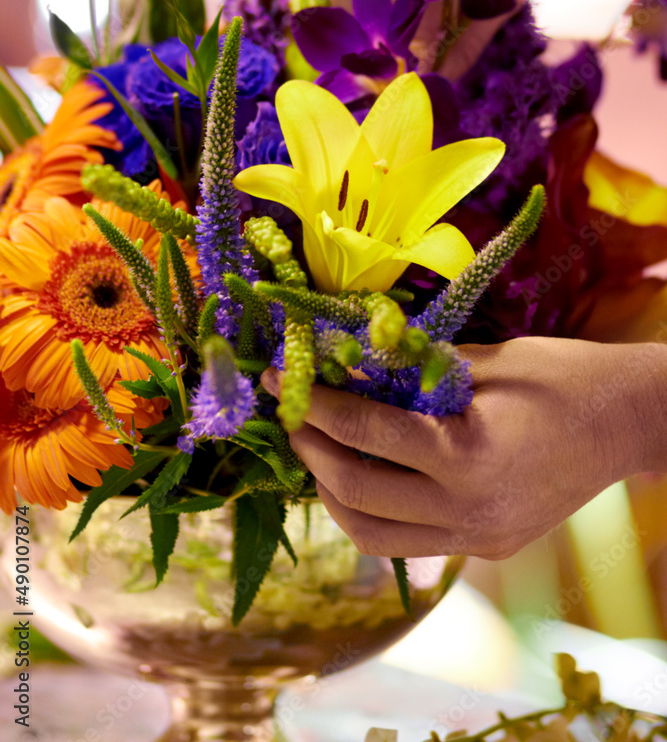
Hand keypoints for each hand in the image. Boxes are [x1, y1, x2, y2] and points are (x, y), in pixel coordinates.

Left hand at [263, 337, 665, 558]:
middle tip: (292, 415)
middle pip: (356, 494)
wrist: (626, 422)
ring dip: (334, 495)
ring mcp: (479, 538)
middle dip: (311, 452)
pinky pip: (411, 542)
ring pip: (374, 537)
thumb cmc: (560, 375)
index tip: (279, 379)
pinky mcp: (489, 548)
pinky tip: (365, 478)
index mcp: (466, 455)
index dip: (313, 404)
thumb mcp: (483, 358)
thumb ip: (411, 369)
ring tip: (317, 453)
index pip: (363, 433)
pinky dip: (375, 513)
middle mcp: (468, 511)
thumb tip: (347, 366)